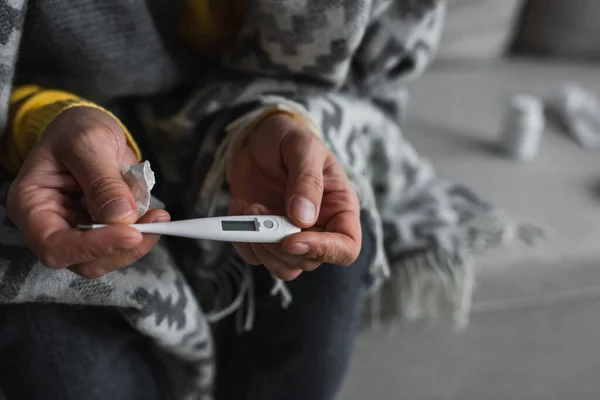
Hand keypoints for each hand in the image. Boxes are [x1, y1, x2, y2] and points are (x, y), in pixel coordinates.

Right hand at [6, 107, 169, 278]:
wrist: (89, 128)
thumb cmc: (76, 130)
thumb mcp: (88, 144)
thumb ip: (103, 181)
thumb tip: (121, 217)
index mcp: (31, 205)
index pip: (54, 245)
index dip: (93, 246)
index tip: (131, 233)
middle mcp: (51, 225)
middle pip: (84, 260)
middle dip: (122, 247)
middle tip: (154, 222)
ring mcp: (78, 231)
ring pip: (107, 257)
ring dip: (138, 242)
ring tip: (158, 215)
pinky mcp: (102, 230)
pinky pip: (123, 244)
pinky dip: (143, 233)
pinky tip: (155, 214)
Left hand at [229, 113, 361, 279]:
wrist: (258, 138)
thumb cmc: (289, 138)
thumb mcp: (302, 146)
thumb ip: (307, 180)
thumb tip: (303, 218)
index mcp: (340, 208)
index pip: (346, 248)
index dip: (323, 251)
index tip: (291, 239)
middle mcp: (319, 229)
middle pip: (309, 261)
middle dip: (279, 244)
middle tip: (259, 211)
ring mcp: (291, 235)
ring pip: (284, 267)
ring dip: (260, 246)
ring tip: (249, 208)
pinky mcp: (265, 237)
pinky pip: (255, 257)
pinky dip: (241, 239)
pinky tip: (240, 207)